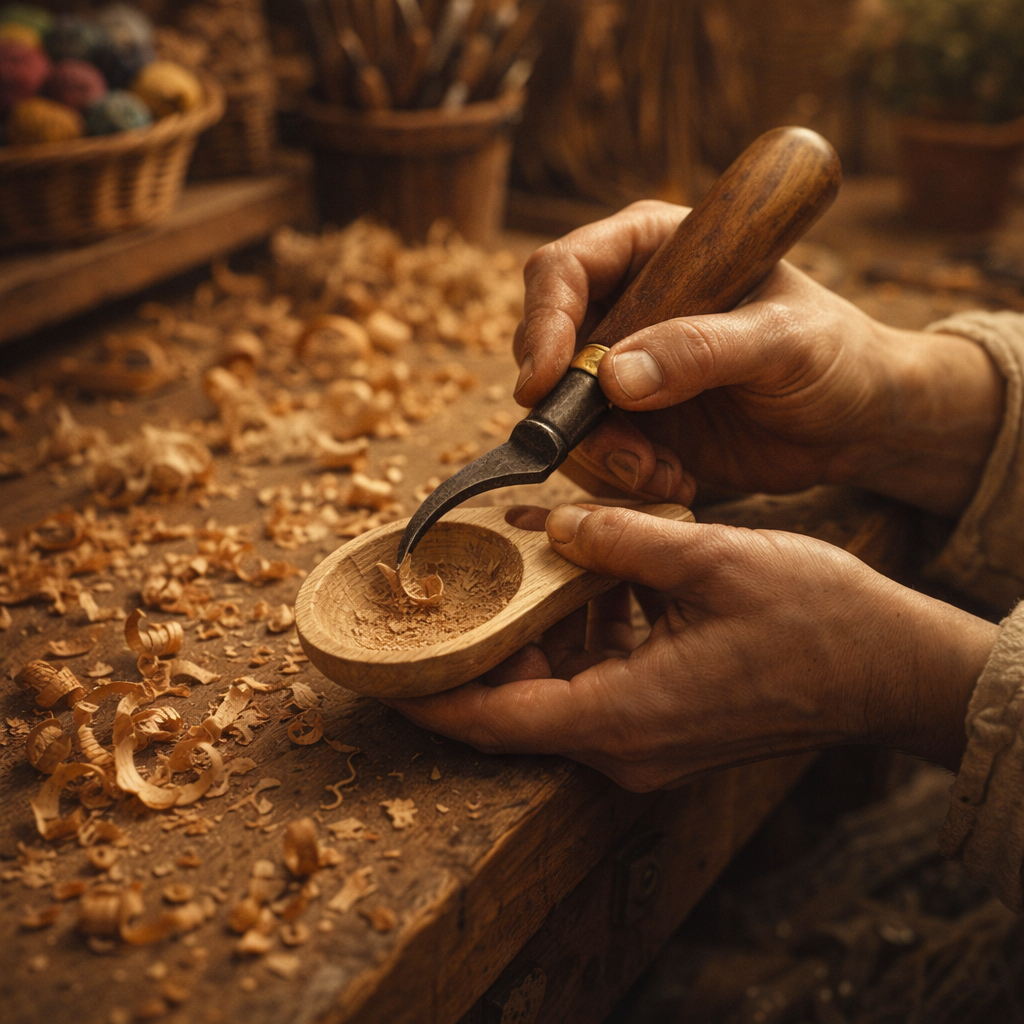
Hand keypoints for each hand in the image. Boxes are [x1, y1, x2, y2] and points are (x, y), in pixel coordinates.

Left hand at [385, 505, 997, 789]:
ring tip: (523, 561)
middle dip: (480, 641)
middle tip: (448, 582)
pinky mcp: (667, 726)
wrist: (893, 671)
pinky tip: (595, 573)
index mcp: (621, 714)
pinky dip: (585, 632)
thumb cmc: (817, 622)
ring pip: (557, 687)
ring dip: (538, 628)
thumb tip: (553, 522)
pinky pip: (599, 682)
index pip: (491, 718)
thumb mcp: (711, 559)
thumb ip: (620, 539)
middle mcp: (623, 745)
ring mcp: (646, 741)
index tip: (377, 665)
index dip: (427, 694)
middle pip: (516, 700)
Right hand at [514, 201, 1003, 517]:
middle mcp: (627, 306)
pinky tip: (675, 482)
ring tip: (663, 474)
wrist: (858, 422)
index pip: (565, 269)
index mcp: (656, 251)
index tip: (543, 381)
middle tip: (623, 450)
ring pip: (564, 413)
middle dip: (570, 409)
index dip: (542, 321)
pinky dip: (623, 479)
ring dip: (603, 455)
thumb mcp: (782, 341)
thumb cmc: (835, 355)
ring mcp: (625, 370)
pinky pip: (595, 455)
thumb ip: (701, 350)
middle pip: (547, 348)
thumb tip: (612, 378)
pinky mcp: (634, 425)